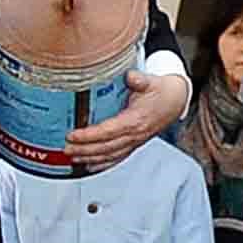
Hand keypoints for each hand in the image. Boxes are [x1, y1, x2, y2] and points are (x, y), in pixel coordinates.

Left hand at [59, 72, 189, 171]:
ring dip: (89, 158)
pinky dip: (102, 163)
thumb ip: (139, 80)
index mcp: (135, 120)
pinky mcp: (134, 143)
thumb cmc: (163, 92)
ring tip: (72, 157)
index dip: (88, 136)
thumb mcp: (152, 82)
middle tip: (65, 148)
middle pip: (105, 147)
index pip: (107, 132)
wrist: (177, 101)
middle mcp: (135, 135)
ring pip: (110, 155)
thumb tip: (130, 76)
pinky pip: (117, 157)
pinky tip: (90, 166)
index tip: (72, 135)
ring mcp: (135, 141)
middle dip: (84, 150)